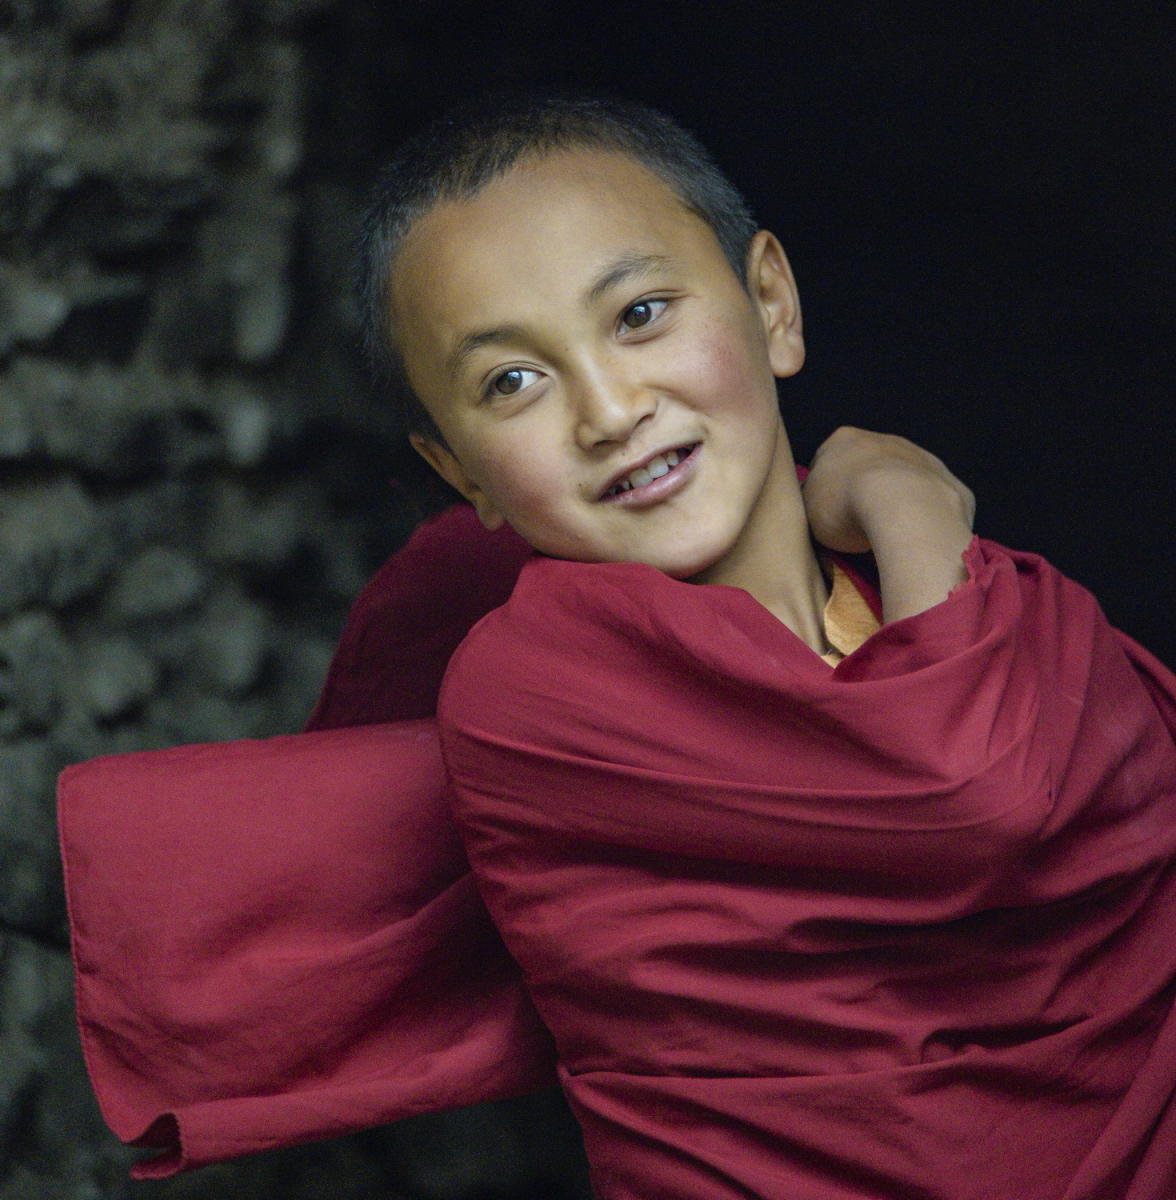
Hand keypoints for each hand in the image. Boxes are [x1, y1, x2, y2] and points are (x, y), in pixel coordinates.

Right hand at [803, 427, 975, 621]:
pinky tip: (919, 538)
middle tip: (858, 524)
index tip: (827, 513)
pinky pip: (935, 502)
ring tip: (890, 534)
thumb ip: (812, 496)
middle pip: (871, 467)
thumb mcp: (808, 504)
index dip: (826, 488)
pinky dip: (927, 517)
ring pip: (907, 480)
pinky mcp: (952, 484)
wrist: (906, 509)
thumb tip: (819, 498)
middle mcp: (886, 440)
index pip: (827, 460)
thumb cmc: (845, 505)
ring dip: (899, 501)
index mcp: (844, 440)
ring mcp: (924, 458)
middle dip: (866, 490)